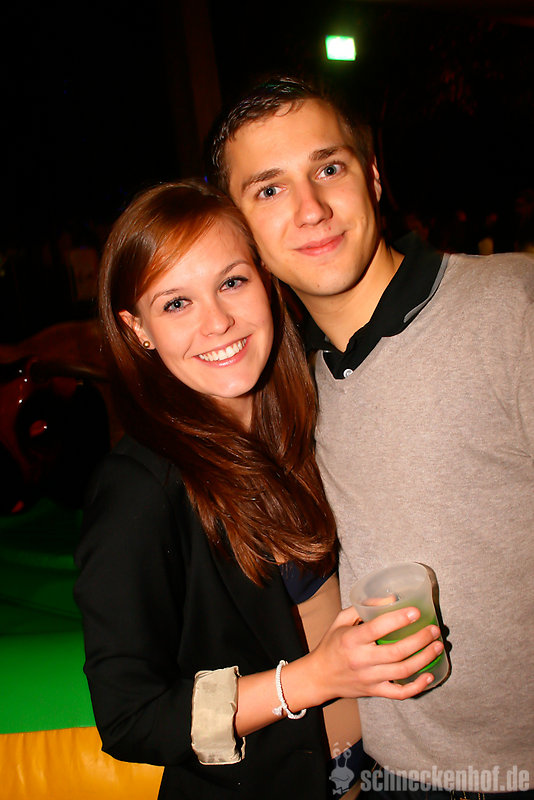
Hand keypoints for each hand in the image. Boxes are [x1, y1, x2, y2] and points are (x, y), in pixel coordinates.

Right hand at [303, 605, 443, 703]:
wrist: (319, 676)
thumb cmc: (332, 644)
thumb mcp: (341, 620)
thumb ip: (363, 608)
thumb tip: (390, 599)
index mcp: (351, 640)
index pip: (377, 628)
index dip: (398, 619)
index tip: (416, 611)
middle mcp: (361, 660)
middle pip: (396, 652)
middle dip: (420, 640)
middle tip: (434, 630)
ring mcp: (369, 678)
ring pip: (402, 672)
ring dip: (424, 659)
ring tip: (437, 646)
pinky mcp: (375, 691)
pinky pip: (399, 693)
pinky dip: (417, 687)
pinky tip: (430, 676)